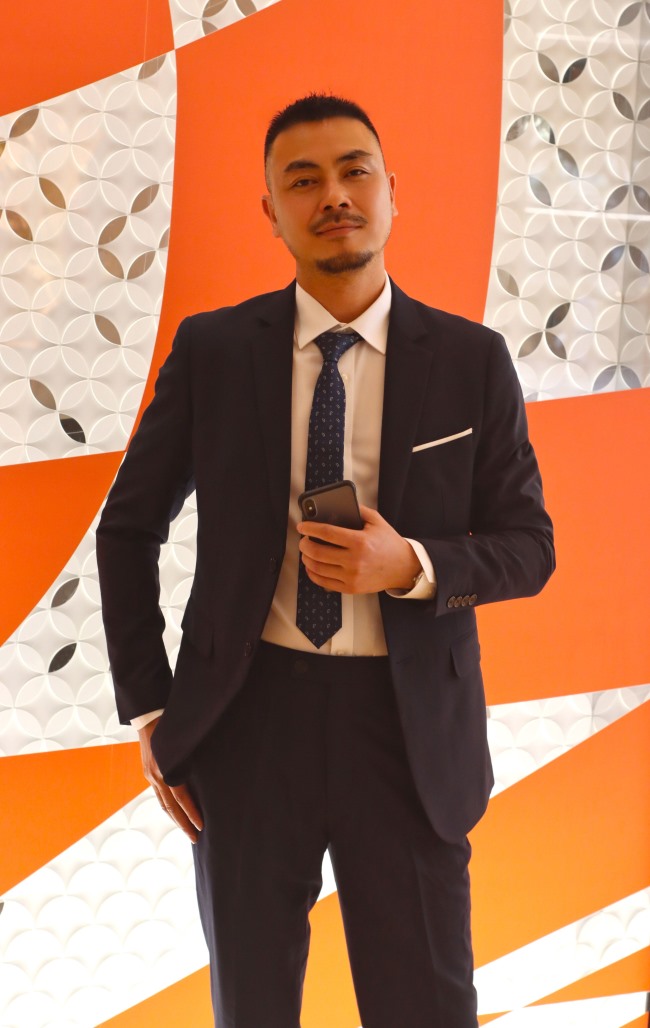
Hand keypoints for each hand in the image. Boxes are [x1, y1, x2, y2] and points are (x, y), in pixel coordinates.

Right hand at [138, 718, 203, 842]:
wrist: (148, 713)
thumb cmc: (171, 723)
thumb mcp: (184, 740)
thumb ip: (191, 757)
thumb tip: (210, 772)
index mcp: (165, 769)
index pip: (180, 798)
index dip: (191, 813)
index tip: (202, 826)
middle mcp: (156, 775)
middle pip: (170, 807)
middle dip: (183, 824)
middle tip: (196, 839)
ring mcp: (150, 775)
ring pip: (163, 803)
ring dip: (175, 818)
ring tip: (188, 830)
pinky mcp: (149, 772)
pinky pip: (159, 795)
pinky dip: (169, 806)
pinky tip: (176, 812)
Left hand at [297, 504, 421, 593]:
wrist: (403, 567)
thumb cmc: (389, 543)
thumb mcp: (377, 521)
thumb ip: (358, 510)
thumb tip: (336, 505)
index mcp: (359, 541)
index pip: (326, 533)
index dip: (310, 528)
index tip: (302, 526)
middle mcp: (354, 560)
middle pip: (318, 551)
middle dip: (304, 545)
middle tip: (303, 540)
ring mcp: (352, 576)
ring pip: (318, 568)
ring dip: (306, 559)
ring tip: (306, 552)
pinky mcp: (351, 588)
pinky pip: (324, 582)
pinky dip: (313, 574)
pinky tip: (312, 567)